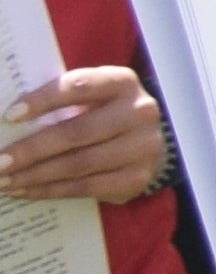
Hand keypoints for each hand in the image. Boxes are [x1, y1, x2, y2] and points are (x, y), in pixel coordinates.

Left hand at [0, 65, 164, 203]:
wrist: (143, 143)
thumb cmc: (101, 115)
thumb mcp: (90, 99)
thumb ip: (58, 105)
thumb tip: (8, 124)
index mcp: (122, 82)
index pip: (79, 87)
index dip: (44, 100)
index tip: (10, 115)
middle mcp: (139, 112)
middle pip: (77, 132)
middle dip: (31, 149)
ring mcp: (143, 147)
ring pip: (79, 164)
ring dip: (34, 175)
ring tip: (3, 180)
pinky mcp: (137, 178)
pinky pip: (86, 187)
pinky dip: (50, 190)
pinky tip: (25, 190)